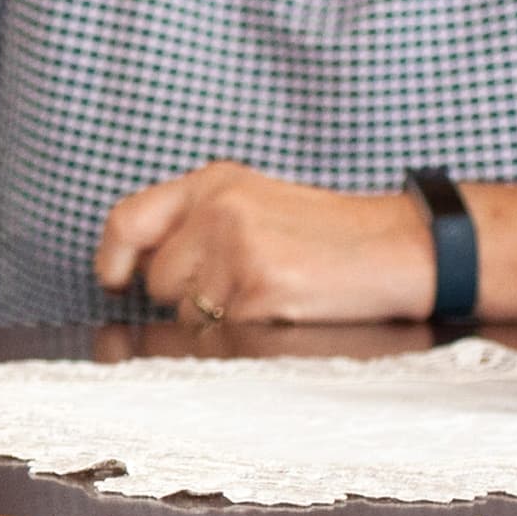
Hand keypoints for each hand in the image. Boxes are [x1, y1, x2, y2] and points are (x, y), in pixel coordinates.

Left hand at [94, 161, 432, 323]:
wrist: (404, 248)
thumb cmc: (330, 236)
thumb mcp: (257, 204)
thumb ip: (197, 223)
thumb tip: (132, 267)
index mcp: (214, 182)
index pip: (128, 219)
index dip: (112, 257)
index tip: (113, 280)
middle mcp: (218, 208)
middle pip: (158, 280)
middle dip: (190, 297)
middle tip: (246, 285)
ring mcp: (238, 248)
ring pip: (189, 314)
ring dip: (223, 319)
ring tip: (273, 292)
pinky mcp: (260, 288)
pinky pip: (224, 333)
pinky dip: (250, 333)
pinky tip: (286, 308)